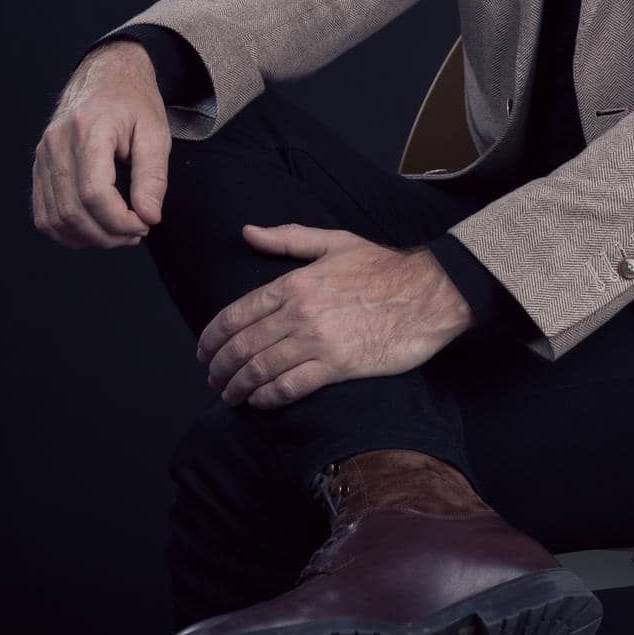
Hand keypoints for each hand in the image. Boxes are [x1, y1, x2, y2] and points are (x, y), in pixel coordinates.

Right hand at [32, 41, 171, 248]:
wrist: (106, 74)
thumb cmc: (133, 101)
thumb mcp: (156, 132)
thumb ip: (153, 176)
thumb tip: (149, 216)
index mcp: (88, 130)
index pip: (94, 193)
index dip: (120, 220)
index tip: (144, 224)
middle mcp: (57, 143)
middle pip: (72, 211)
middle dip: (107, 234)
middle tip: (136, 233)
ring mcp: (43, 155)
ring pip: (54, 218)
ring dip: (88, 237)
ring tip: (118, 233)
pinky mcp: (39, 165)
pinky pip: (43, 212)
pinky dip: (67, 230)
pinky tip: (93, 229)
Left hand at [197, 223, 474, 407]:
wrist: (430, 292)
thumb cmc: (384, 267)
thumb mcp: (334, 242)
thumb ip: (288, 238)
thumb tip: (248, 232)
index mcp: (294, 282)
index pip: (237, 314)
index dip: (212, 337)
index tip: (203, 351)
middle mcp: (299, 312)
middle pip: (242, 346)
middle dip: (219, 367)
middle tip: (212, 379)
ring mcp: (318, 341)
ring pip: (260, 370)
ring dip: (237, 387)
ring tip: (229, 395)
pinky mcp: (338, 366)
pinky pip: (290, 387)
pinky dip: (267, 398)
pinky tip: (259, 402)